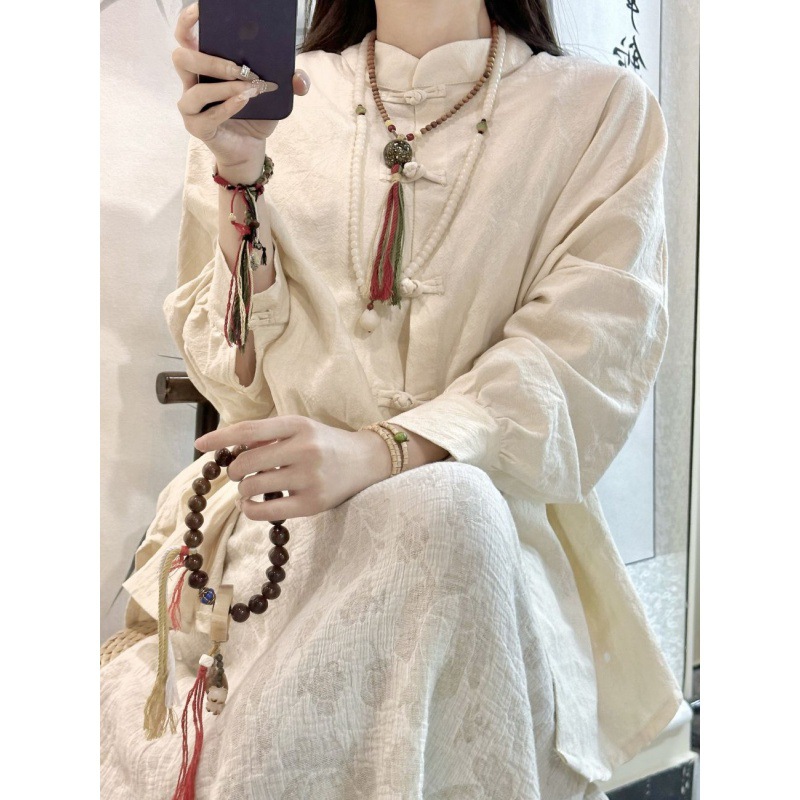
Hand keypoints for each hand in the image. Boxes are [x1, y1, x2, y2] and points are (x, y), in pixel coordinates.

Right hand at [171, 2, 310, 171]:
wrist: (252, 146)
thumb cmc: (255, 113)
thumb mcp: (273, 93)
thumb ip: (288, 81)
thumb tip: (299, 78)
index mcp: (204, 65)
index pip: (185, 35)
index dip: (188, 20)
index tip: (203, 9)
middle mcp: (191, 82)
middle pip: (182, 58)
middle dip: (211, 60)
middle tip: (240, 68)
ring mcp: (191, 106)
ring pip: (195, 91)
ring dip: (224, 88)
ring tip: (248, 89)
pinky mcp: (197, 127)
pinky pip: (207, 115)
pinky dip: (227, 108)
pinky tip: (244, 102)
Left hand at [194, 415, 391, 520]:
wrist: (366, 461)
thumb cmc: (326, 443)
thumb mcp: (301, 428)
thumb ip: (269, 436)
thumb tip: (231, 448)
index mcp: (298, 425)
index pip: (249, 431)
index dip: (220, 438)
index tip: (199, 444)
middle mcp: (304, 449)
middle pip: (246, 463)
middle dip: (235, 471)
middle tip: (240, 474)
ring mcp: (309, 478)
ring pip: (252, 487)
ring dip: (243, 490)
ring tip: (251, 488)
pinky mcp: (312, 504)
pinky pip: (265, 511)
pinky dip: (250, 509)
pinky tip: (252, 504)